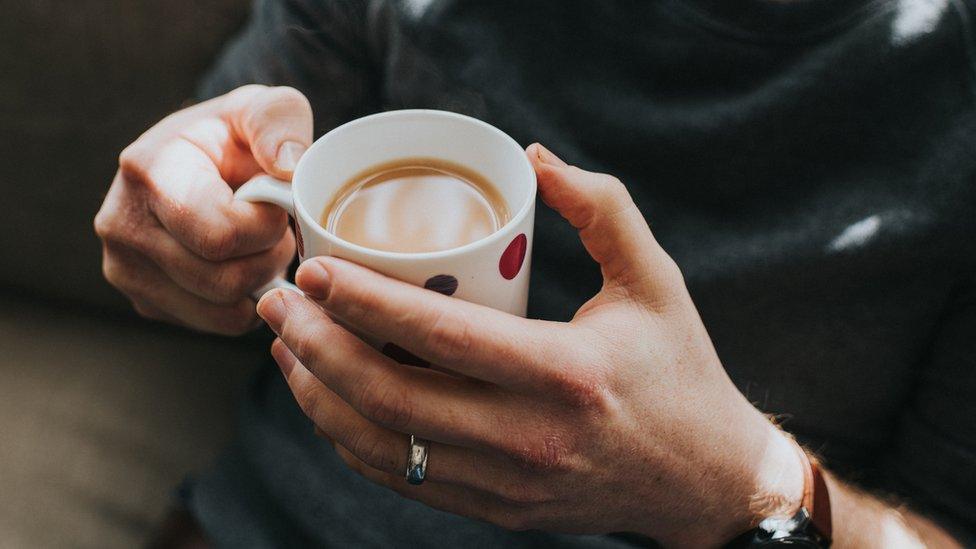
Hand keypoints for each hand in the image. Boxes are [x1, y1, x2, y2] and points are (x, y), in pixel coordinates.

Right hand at [94, 85, 310, 334]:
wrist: (201, 161)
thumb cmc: (238, 136)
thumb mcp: (264, 109)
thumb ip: (280, 121)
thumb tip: (287, 165)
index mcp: (149, 171)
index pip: (220, 236)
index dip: (268, 227)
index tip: (277, 202)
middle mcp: (121, 225)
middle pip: (223, 281)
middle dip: (269, 257)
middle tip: (277, 230)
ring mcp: (125, 269)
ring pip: (223, 312)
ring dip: (261, 283)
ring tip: (261, 245)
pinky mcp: (144, 300)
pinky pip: (217, 325)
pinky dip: (245, 303)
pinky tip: (245, 265)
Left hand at [257, 144, 804, 545]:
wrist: (705, 481)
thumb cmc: (679, 370)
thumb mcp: (655, 280)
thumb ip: (602, 208)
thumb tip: (535, 159)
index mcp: (568, 374)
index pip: (444, 337)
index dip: (365, 303)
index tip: (312, 270)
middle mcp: (531, 439)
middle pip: (392, 398)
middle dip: (316, 348)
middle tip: (276, 302)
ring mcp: (508, 484)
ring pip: (384, 447)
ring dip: (319, 397)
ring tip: (285, 347)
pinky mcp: (496, 509)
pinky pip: (403, 479)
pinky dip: (352, 439)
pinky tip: (328, 400)